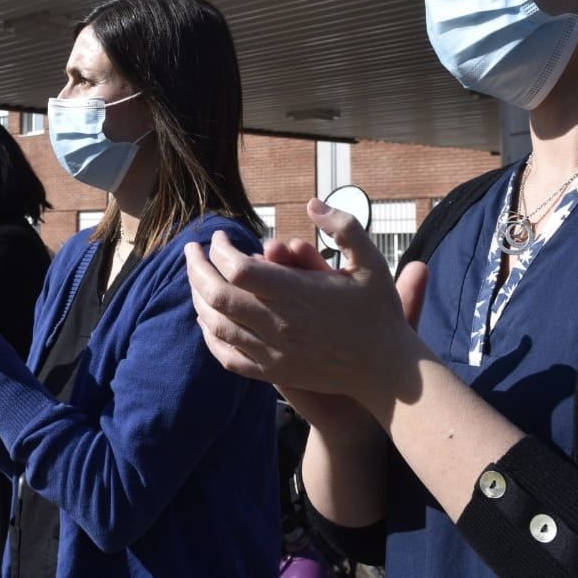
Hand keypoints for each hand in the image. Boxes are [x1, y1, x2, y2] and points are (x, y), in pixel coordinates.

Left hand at [185, 198, 428, 409]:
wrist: (386, 371)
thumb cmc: (379, 312)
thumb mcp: (372, 262)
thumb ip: (344, 227)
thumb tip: (312, 204)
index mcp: (299, 294)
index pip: (239, 269)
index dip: (221, 249)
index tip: (220, 236)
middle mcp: (280, 324)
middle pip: (218, 295)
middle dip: (196, 268)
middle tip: (191, 250)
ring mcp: (274, 352)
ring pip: (217, 325)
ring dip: (199, 298)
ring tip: (195, 278)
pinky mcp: (274, 372)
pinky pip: (227, 356)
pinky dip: (210, 335)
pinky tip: (207, 319)